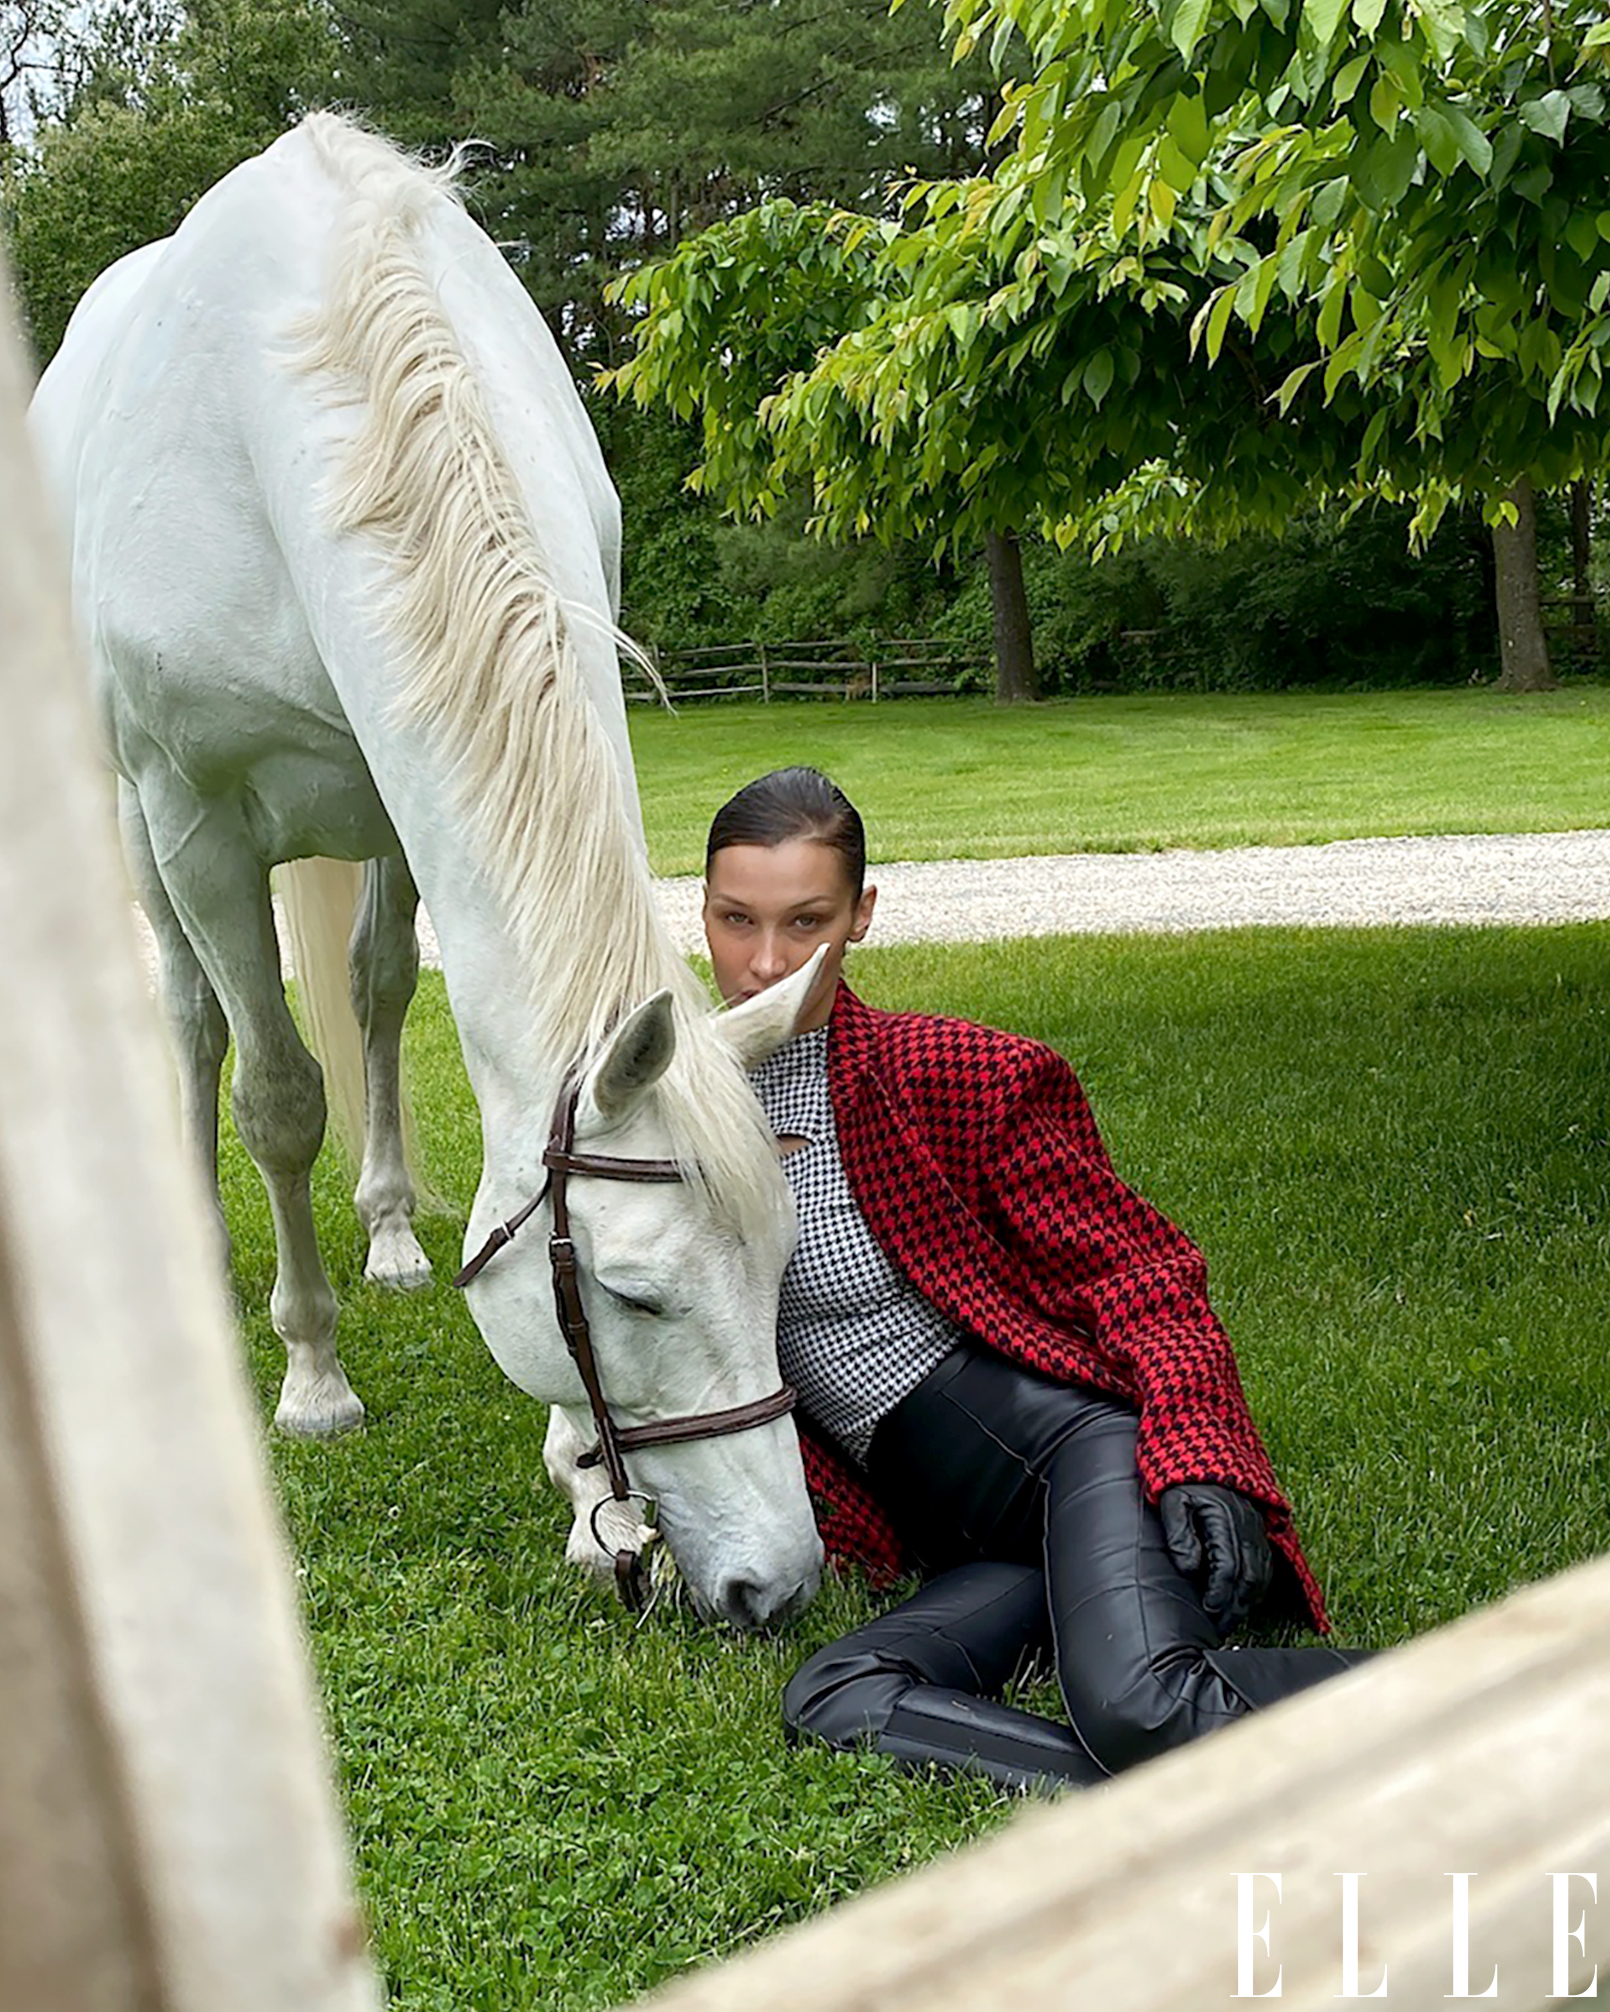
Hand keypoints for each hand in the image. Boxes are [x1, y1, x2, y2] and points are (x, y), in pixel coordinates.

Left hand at [1159, 1482, 1272, 1633]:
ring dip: (1249, 1601)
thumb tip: (1188, 1568)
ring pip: (1263, 1575)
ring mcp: (1256, 1528)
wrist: (1201, 1451)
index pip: (1228, 1567)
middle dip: (1236, 1606)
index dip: (1219, 1593)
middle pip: (1250, 1577)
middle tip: (1219, 1626)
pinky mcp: (1259, 1530)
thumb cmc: (1182, 1478)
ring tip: (1231, 1620)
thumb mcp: (1172, 1500)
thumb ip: (1179, 1533)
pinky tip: (1245, 1600)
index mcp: (1225, 1519)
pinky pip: (1267, 1565)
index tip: (1208, 1610)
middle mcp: (1247, 1526)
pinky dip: (1259, 1588)